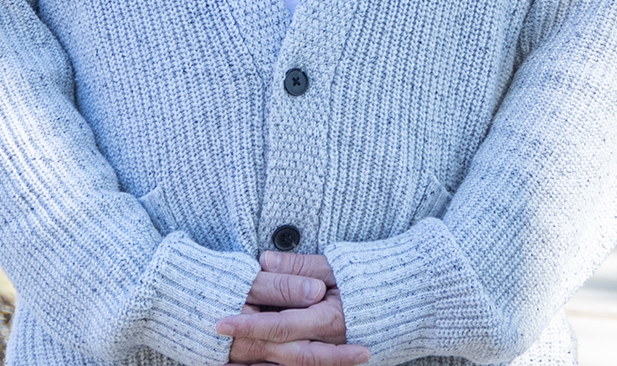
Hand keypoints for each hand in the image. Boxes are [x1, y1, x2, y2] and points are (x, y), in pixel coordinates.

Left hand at [219, 253, 369, 365]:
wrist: (401, 301)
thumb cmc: (364, 278)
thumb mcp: (333, 265)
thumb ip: (298, 266)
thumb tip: (265, 261)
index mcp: (328, 319)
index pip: (281, 326)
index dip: (249, 325)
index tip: (221, 323)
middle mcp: (327, 344)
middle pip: (279, 353)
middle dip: (244, 349)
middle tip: (214, 343)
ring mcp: (327, 354)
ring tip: (223, 365)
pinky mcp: (327, 359)